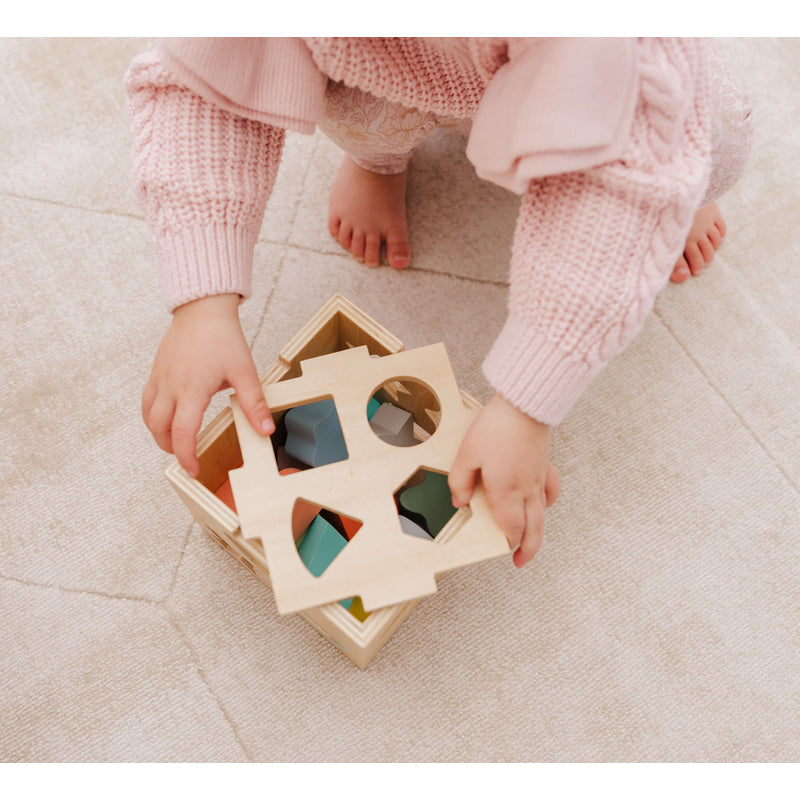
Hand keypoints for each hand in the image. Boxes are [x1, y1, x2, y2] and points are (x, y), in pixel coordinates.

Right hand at [141, 294, 273, 476]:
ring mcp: (159, 378)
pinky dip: (152, 416)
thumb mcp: (244, 371)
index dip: (186, 455)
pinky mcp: (155, 371)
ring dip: (158, 433)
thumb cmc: (223, 337)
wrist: (202, 309)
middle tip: (185, 457)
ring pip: (148, 415)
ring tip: (175, 442)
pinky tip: (166, 418)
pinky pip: (146, 400)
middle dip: (170, 448)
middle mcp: (171, 386)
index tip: (193, 469)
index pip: (183, 432)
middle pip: (159, 428)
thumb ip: (254, 403)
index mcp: (192, 389)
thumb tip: (265, 429)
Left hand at [449, 393, 559, 566]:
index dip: (508, 541)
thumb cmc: (496, 427)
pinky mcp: (545, 465)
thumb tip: (459, 502)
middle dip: (527, 549)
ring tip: (533, 542)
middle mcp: (525, 489)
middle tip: (521, 562)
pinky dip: (548, 502)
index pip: (510, 527)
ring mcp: (538, 478)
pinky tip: (544, 504)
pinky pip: (551, 490)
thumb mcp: (467, 454)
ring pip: (543, 514)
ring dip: (539, 532)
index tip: (504, 549)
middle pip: (533, 528)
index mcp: (505, 490)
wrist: (525, 405)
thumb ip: (460, 481)